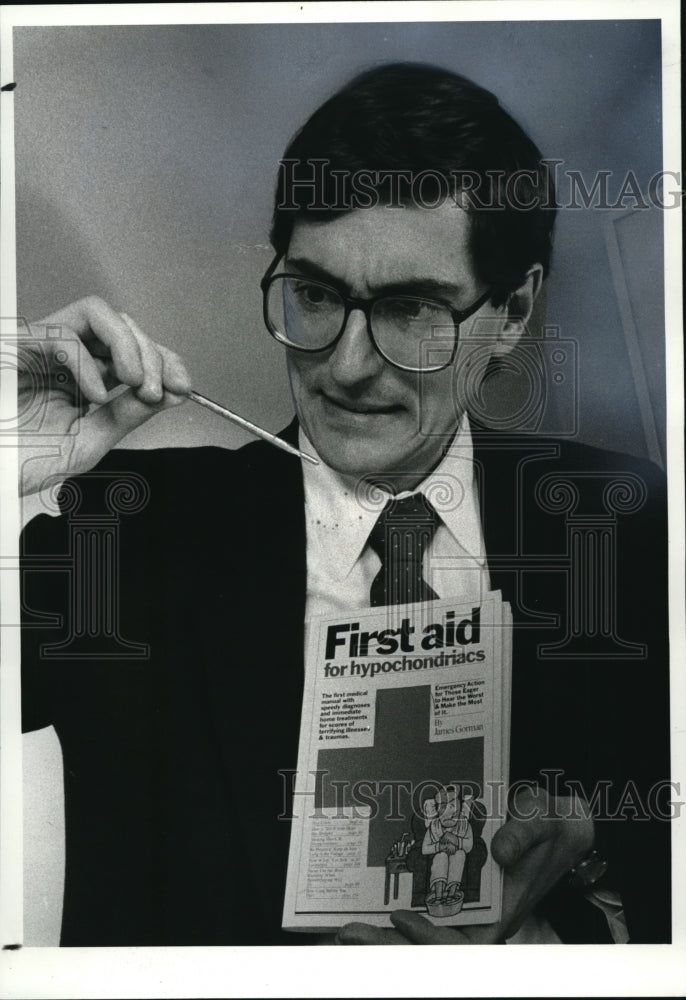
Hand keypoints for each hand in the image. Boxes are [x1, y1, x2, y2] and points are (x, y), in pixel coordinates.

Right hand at [16, 297, 191, 495]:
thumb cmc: (25, 459)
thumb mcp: (91, 440)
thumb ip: (128, 415)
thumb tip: (170, 394)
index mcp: (85, 374)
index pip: (134, 350)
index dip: (164, 360)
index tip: (183, 385)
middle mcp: (67, 354)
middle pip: (124, 325)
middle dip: (152, 355)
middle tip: (157, 391)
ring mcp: (43, 345)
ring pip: (98, 314)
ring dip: (127, 345)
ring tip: (135, 383)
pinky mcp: (20, 344)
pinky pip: (63, 335)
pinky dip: (87, 363)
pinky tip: (94, 395)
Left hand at [336, 787, 593, 943]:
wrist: (553, 821)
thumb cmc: (549, 825)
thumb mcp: (539, 822)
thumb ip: (522, 835)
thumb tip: (500, 851)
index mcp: (502, 912)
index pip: (463, 942)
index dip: (430, 937)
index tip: (401, 919)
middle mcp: (480, 917)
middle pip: (432, 944)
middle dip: (391, 943)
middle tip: (351, 932)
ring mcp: (466, 908)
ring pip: (422, 932)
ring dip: (386, 935)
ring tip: (349, 928)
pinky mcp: (456, 893)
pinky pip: (423, 910)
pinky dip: (396, 911)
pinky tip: (368, 905)